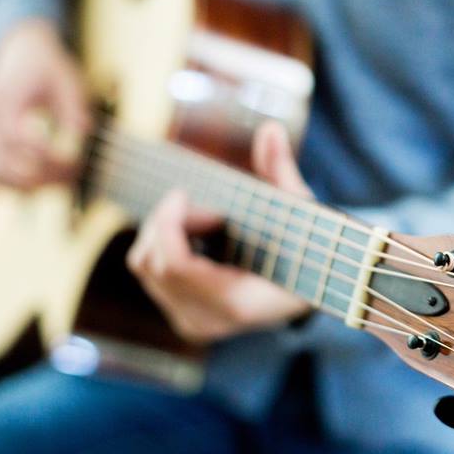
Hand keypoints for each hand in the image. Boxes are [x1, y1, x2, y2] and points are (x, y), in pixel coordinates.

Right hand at [0, 19, 89, 187]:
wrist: (21, 54)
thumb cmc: (48, 68)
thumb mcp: (69, 80)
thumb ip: (75, 105)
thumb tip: (84, 130)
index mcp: (3, 98)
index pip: (14, 136)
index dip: (44, 153)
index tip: (74, 157)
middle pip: (1, 165)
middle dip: (42, 176)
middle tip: (75, 172)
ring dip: (30, 185)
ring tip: (63, 178)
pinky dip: (19, 184)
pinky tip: (48, 176)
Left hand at [126, 123, 313, 343]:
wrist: (309, 294)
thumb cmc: (306, 250)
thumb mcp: (300, 212)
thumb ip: (282, 173)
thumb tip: (271, 129)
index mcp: (237, 304)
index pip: (174, 265)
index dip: (169, 222)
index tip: (184, 193)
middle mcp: (208, 321)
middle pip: (150, 261)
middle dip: (168, 221)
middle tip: (208, 206)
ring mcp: (192, 323)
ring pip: (143, 264)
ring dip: (165, 230)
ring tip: (205, 220)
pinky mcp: (182, 316)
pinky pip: (149, 271)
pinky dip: (165, 243)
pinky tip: (199, 235)